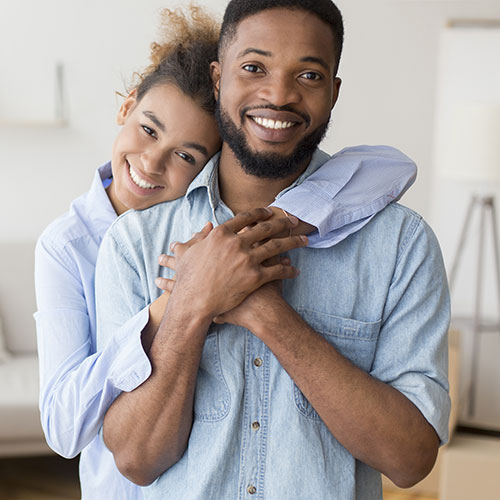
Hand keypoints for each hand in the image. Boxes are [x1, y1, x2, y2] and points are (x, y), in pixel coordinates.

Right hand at [157, 208, 306, 320]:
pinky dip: (288, 269)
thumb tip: (207, 226)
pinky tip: (295, 269)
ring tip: (304, 240)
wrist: (194, 302)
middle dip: (283, 223)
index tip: (270, 212)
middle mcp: (237, 243)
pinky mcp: (255, 277)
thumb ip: (198, 237)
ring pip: (277, 246)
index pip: (246, 217)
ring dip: (293, 242)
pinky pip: (277, 270)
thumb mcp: (187, 253)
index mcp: (221, 234)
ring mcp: (247, 259)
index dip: (260, 213)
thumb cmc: (188, 279)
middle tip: (294, 220)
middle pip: (266, 228)